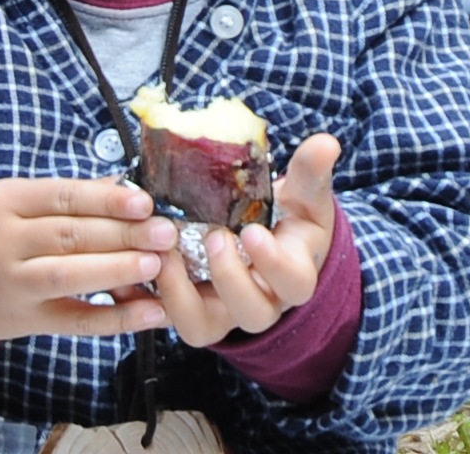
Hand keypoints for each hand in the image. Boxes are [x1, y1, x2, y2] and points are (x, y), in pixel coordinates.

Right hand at [0, 178, 177, 353]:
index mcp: (3, 202)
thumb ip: (67, 196)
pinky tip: (149, 312)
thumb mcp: (15, 202)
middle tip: (165, 233)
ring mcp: (13, 285)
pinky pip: (76, 321)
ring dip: (117, 271)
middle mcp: (2, 242)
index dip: (105, 200)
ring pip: (69, 276)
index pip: (61, 197)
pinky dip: (116, 319)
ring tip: (157, 264)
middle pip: (69, 236)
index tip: (144, 202)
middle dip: (123, 234)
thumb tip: (126, 187)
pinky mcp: (27, 321)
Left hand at [153, 135, 341, 347]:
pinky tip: (143, 265)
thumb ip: (310, 172)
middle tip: (214, 237)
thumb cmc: (289, 218)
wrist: (267, 236)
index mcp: (294, 274)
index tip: (252, 232)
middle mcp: (261, 301)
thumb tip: (326, 143)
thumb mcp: (304, 194)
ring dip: (180, 294)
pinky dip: (154, 298)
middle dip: (230, 277)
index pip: (294, 282)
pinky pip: (172, 319)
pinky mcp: (192, 311)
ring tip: (166, 253)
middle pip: (252, 312)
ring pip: (203, 326)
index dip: (273, 264)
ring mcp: (224, 311)